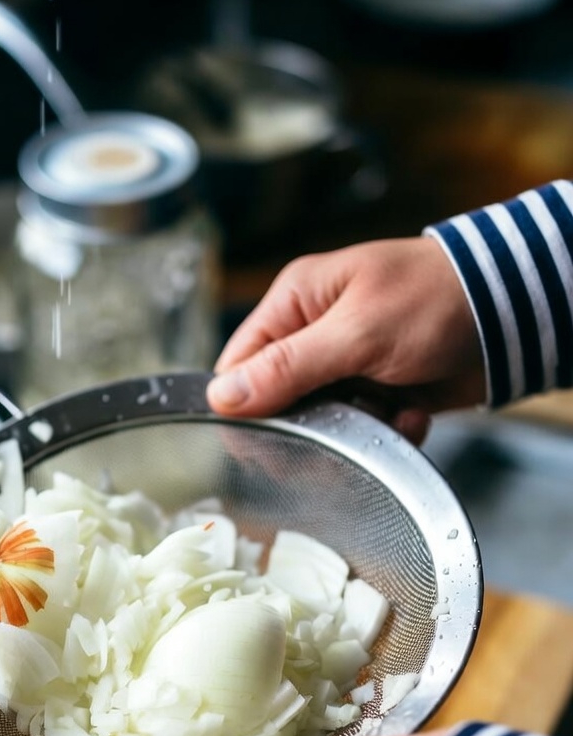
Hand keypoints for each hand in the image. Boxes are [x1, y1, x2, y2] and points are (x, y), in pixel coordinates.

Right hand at [207, 237, 485, 443]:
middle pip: (279, 400)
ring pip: (323, 422)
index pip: (240, 363)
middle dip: (310, 425)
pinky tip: (412, 414)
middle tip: (338, 435)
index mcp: (296, 302)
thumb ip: (288, 367)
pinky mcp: (380, 390)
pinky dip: (389, 429)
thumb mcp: (356, 333)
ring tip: (390, 414)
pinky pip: (364, 427)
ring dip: (356, 429)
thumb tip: (222, 397)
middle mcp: (315, 333)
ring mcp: (349, 364)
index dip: (246, 403)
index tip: (267, 436)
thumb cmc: (434, 299)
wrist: (512, 312)